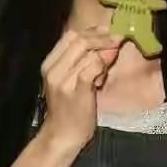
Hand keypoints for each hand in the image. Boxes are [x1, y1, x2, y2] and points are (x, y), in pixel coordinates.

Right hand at [39, 27, 121, 152]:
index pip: (69, 35)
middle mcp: (53, 68)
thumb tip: (109, 42)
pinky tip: (101, 80)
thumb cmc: (69, 108)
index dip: (91, 31)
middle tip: (117, 40)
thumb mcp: (72, 79)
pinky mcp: (75, 89)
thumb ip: (85, 60)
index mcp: (49, 64)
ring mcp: (63, 79)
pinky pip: (94, 66)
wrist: (62, 135)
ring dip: (103, 56)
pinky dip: (102, 68)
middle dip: (101, 37)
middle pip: (79, 39)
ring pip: (88, 52)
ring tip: (104, 70)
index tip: (107, 30)